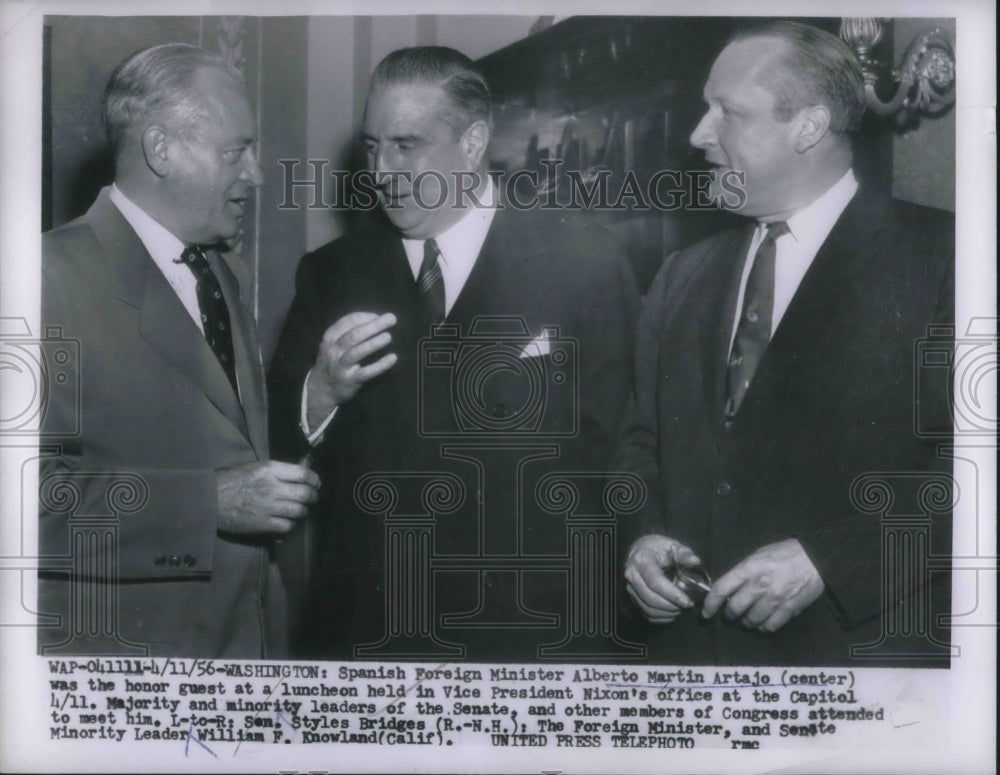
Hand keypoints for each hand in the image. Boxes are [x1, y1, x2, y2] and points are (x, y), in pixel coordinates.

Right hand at [216, 461, 320, 534]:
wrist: (209, 499)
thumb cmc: (229, 480)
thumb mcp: (254, 467)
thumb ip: (275, 470)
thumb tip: (298, 472)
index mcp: (271, 469)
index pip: (303, 474)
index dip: (314, 479)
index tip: (316, 483)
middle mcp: (273, 487)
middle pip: (305, 494)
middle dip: (312, 496)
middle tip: (311, 498)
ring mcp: (269, 507)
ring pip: (299, 511)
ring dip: (302, 512)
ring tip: (299, 511)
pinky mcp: (263, 524)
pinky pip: (287, 526)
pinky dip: (290, 526)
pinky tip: (286, 523)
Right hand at [307, 312, 397, 424]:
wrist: (321, 388)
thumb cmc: (334, 360)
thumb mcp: (334, 343)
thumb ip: (350, 331)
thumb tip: (377, 319)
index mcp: (330, 337)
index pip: (349, 321)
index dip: (366, 317)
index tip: (380, 316)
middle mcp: (333, 350)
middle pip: (354, 335)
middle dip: (374, 325)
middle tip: (392, 319)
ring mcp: (340, 366)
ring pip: (357, 352)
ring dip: (374, 343)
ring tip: (389, 336)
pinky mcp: (349, 380)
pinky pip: (366, 372)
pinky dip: (380, 365)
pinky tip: (393, 358)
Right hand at [624, 535, 701, 623]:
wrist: (638, 549)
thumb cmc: (655, 547)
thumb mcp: (669, 544)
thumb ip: (683, 553)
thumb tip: (695, 561)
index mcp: (641, 561)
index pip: (655, 581)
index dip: (672, 594)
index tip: (687, 601)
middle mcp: (632, 576)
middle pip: (651, 598)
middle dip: (671, 606)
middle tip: (688, 605)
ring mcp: (630, 588)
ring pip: (648, 608)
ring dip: (667, 613)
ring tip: (682, 609)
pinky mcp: (632, 597)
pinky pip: (646, 613)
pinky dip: (660, 617)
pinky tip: (672, 613)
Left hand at [702, 538, 823, 632]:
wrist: (816, 556)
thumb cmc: (784, 553)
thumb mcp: (758, 555)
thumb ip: (742, 572)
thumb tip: (726, 588)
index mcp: (749, 568)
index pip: (721, 589)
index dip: (710, 604)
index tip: (706, 613)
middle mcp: (759, 584)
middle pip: (734, 608)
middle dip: (729, 614)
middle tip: (731, 614)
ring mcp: (774, 598)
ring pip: (751, 620)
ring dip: (746, 623)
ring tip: (748, 620)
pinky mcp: (789, 608)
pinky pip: (770, 626)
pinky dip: (764, 628)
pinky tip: (764, 624)